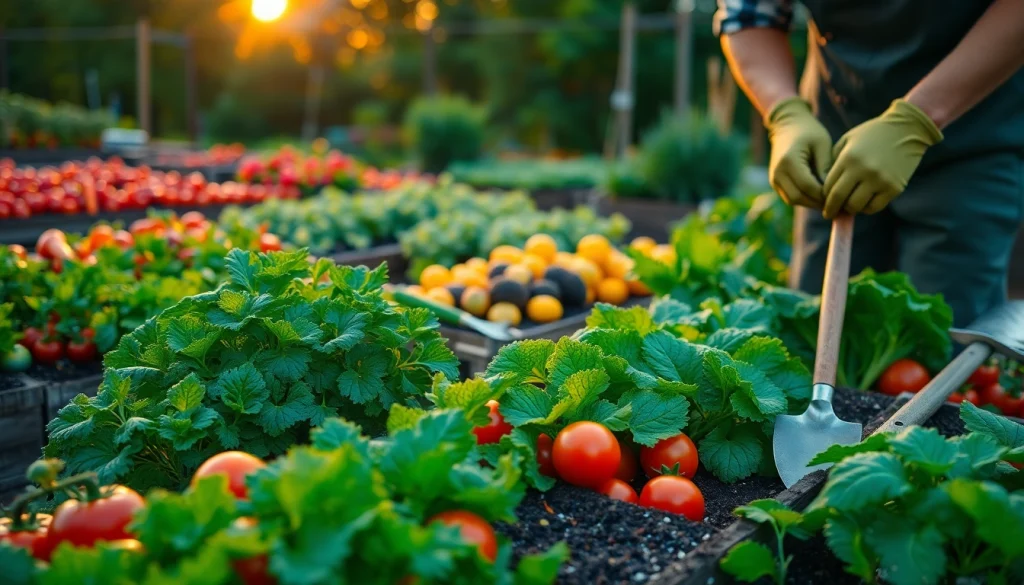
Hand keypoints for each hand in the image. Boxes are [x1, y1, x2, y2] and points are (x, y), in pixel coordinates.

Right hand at [766, 97, 833, 208]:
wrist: (787, 126)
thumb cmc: (809, 132)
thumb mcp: (822, 144)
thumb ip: (826, 167)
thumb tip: (832, 190)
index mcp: (789, 161)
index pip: (808, 186)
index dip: (824, 194)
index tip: (841, 194)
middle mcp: (778, 172)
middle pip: (798, 197)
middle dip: (817, 202)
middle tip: (836, 202)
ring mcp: (774, 179)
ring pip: (793, 200)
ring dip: (810, 203)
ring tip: (828, 200)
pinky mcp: (775, 182)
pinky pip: (790, 197)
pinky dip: (804, 199)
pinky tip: (818, 195)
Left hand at [822, 99, 942, 218]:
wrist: (907, 129)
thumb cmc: (872, 134)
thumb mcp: (847, 141)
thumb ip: (834, 162)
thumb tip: (825, 188)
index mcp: (848, 158)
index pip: (828, 186)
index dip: (823, 198)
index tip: (822, 203)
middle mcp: (863, 170)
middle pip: (839, 199)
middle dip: (832, 209)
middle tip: (830, 213)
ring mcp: (880, 180)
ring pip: (856, 206)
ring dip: (850, 209)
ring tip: (849, 205)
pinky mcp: (894, 187)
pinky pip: (874, 207)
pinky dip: (866, 209)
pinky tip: (864, 202)